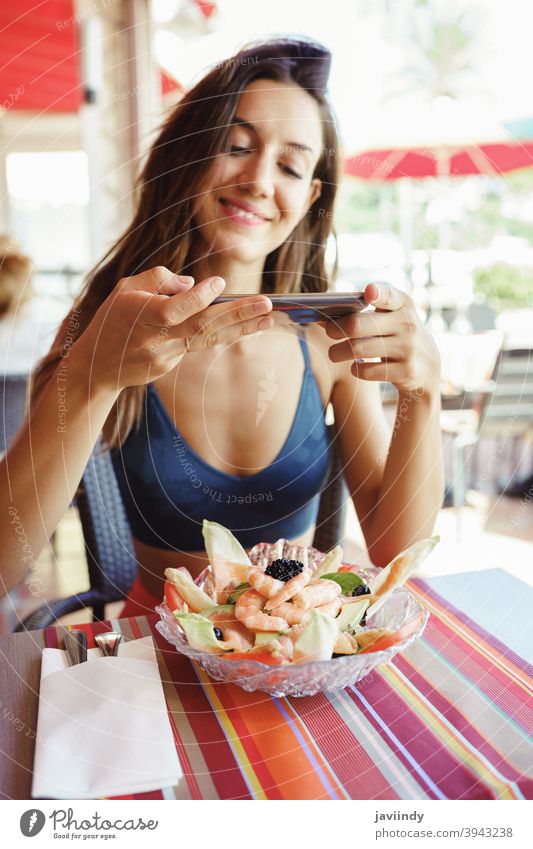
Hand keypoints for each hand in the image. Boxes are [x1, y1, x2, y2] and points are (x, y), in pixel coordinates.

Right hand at [72, 267, 272, 391]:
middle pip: (202, 327)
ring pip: (207, 339)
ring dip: (241, 329)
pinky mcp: (171, 366)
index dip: (198, 298)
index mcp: (144, 317)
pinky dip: (219, 333)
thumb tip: (193, 284)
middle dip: (236, 315)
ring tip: (267, 319)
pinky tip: (245, 324)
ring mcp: (166, 357)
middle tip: (266, 304)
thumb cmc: (112, 319)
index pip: (177, 308)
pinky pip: (196, 344)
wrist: (97, 367)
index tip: (219, 284)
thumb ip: (158, 279)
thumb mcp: (125, 288)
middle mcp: (158, 340)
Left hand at [323, 283, 439, 394]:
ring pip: (357, 349)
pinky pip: (367, 371)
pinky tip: (356, 366)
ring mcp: (408, 348)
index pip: (389, 295)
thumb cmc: (397, 334)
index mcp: (403, 304)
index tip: (368, 293)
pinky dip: (356, 369)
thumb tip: (322, 317)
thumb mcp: (391, 317)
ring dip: (338, 352)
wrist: (427, 366)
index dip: (378, 293)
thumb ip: (363, 311)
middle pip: (357, 325)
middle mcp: (408, 324)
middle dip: (336, 329)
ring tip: (333, 353)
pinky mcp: (406, 371)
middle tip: (328, 332)